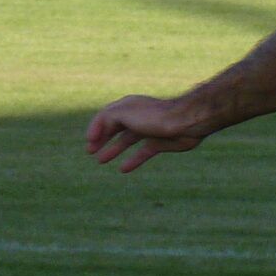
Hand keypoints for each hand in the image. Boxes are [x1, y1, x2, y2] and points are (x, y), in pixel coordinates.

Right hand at [86, 95, 204, 172]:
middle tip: (90, 152)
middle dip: (101, 139)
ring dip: (113, 150)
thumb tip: (97, 131)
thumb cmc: (154, 116)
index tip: (89, 142)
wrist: (186, 123)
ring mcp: (148, 130)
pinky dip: (133, 160)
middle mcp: (137, 117)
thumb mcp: (124, 113)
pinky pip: (142, 153)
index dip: (95, 128)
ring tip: (101, 160)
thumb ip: (106, 119)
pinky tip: (123, 169)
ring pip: (126, 141)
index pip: (105, 116)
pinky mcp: (159, 143)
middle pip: (114, 128)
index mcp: (127, 106)